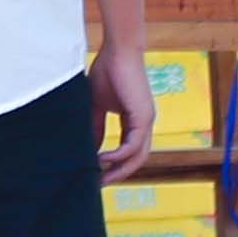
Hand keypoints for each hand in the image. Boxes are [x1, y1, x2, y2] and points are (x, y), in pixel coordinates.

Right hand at [95, 44, 156, 181]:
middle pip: (136, 159)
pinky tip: (102, 159)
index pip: (128, 150)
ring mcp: (147, 121)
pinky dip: (118, 156)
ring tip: (99, 178)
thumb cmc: (106, 71)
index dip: (114, 164)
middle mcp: (144, 124)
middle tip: (98, 185)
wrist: (117, 51)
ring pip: (138, 157)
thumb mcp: (96, 105)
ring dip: (119, 170)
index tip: (96, 175)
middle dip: (117, 174)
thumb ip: (95, 127)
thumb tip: (90, 148)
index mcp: (134, 120)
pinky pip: (133, 146)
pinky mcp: (144, 117)